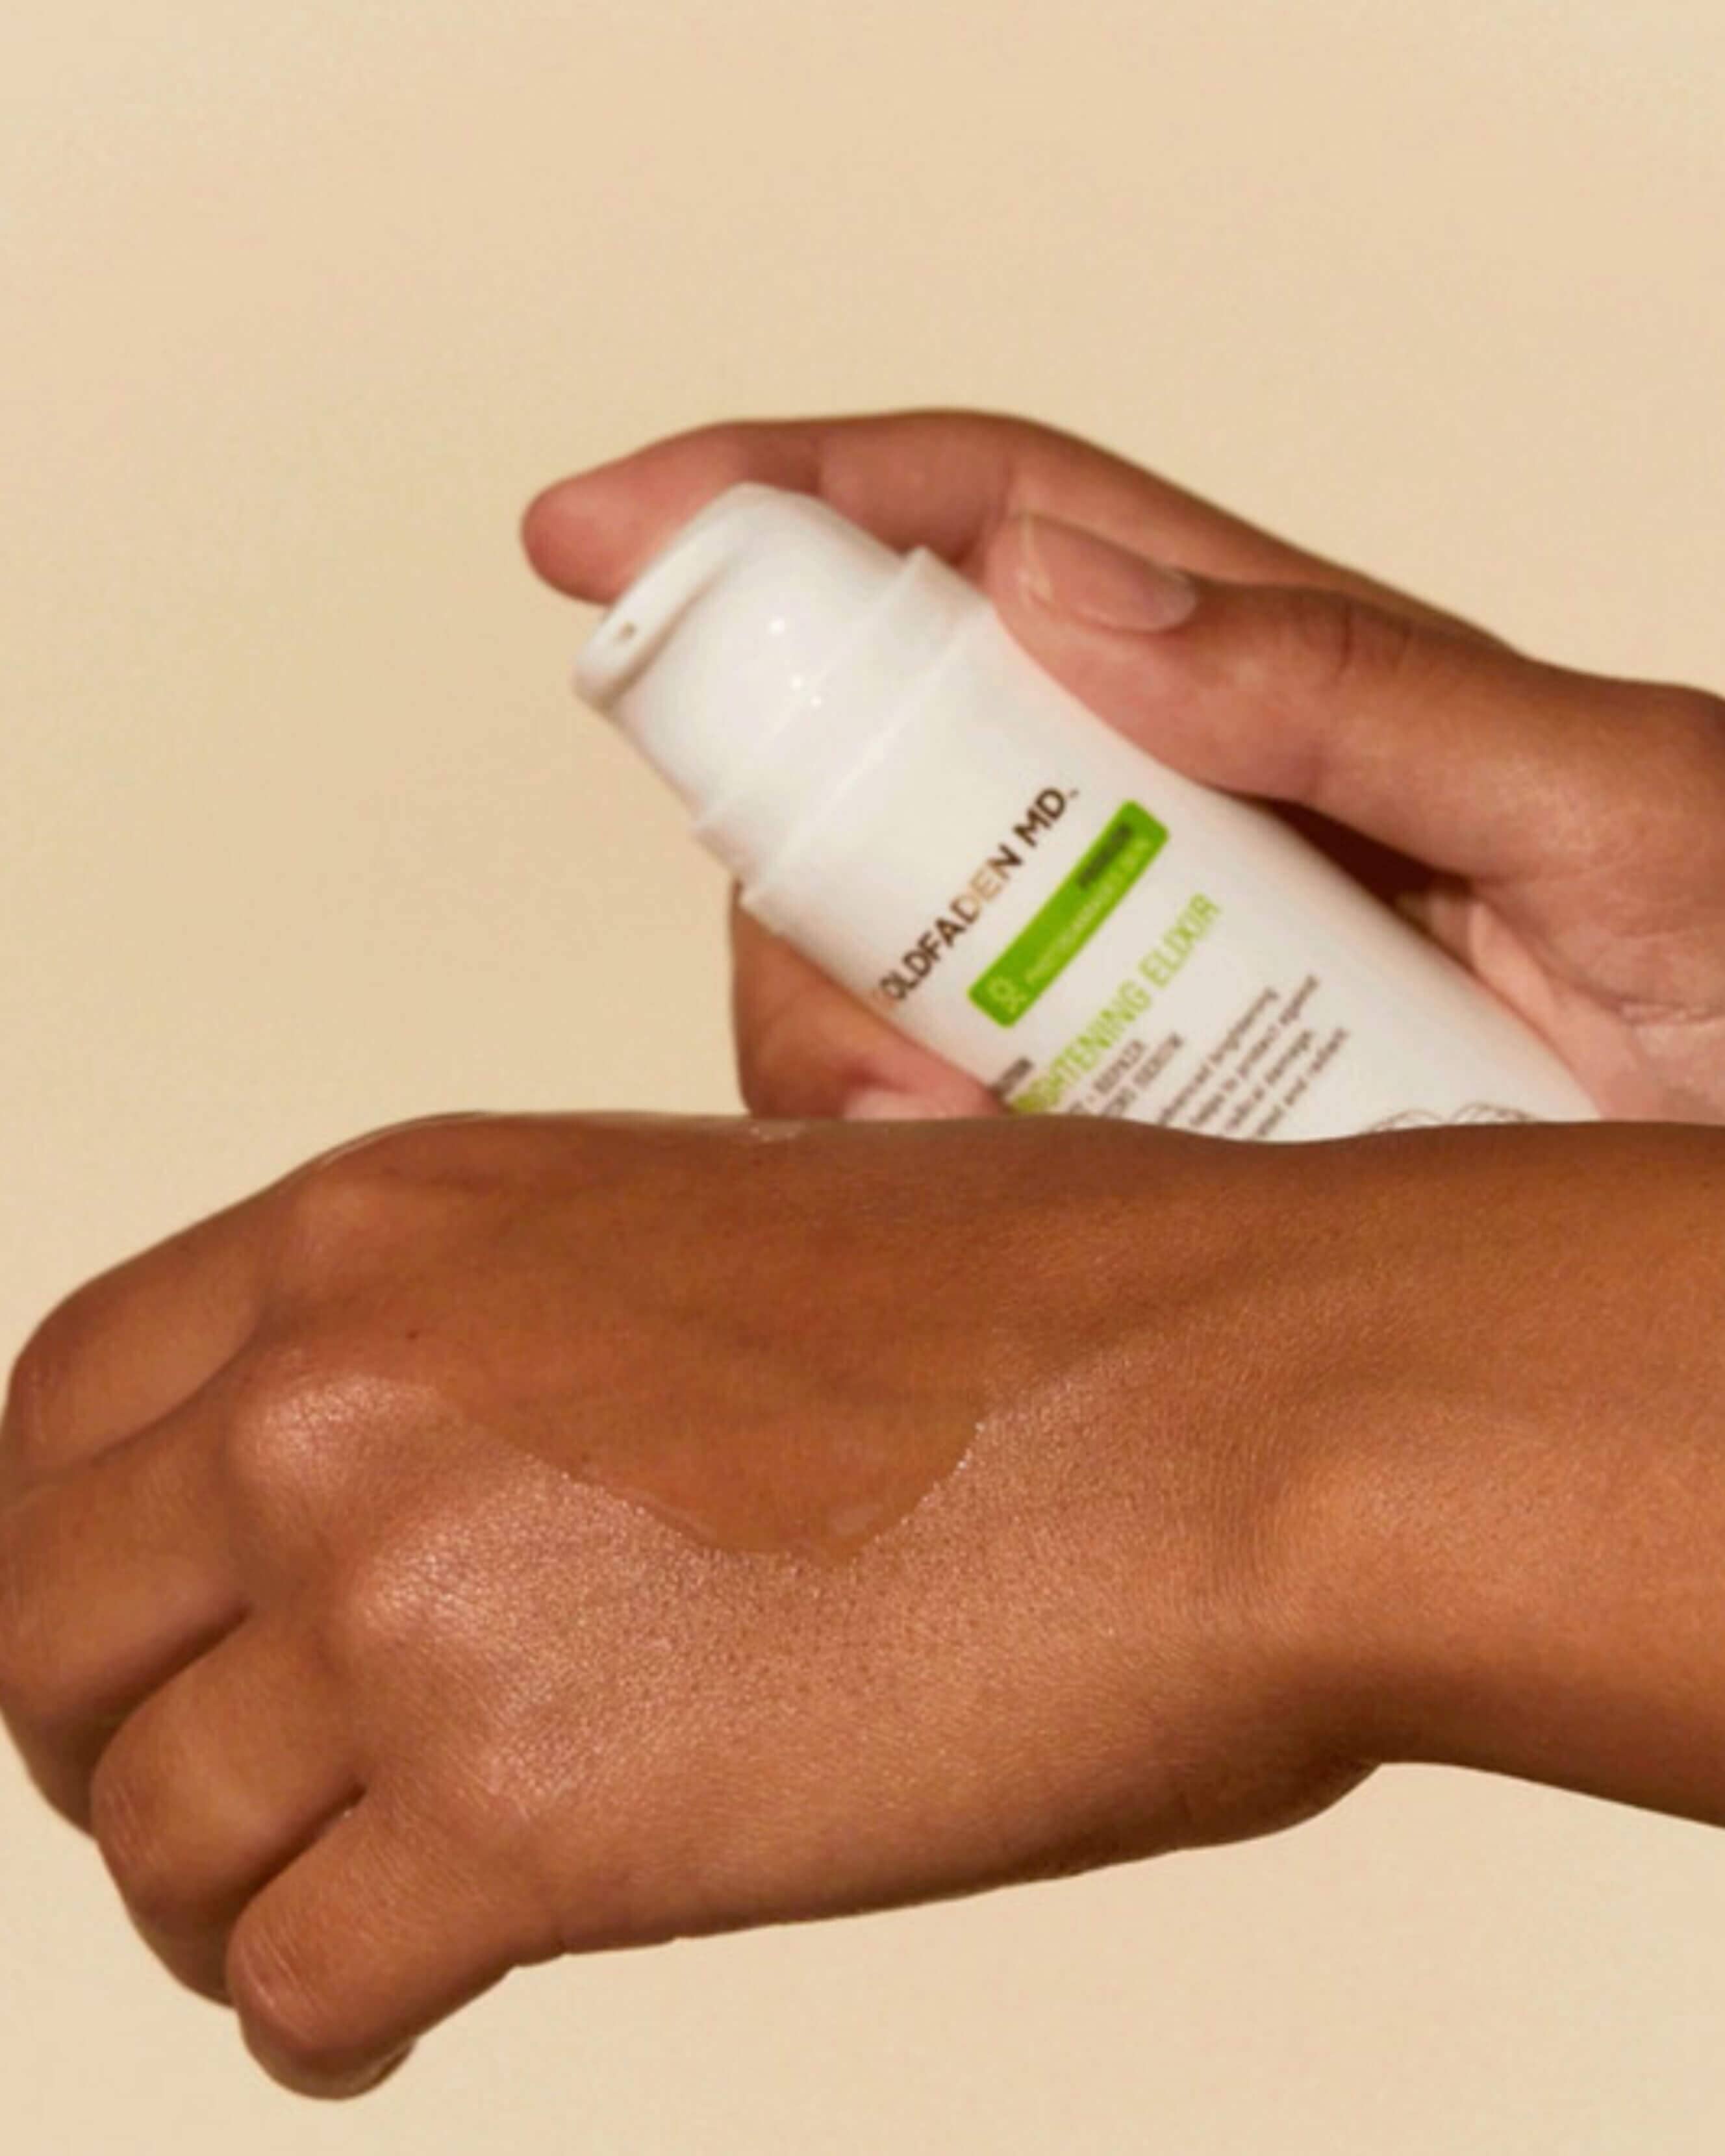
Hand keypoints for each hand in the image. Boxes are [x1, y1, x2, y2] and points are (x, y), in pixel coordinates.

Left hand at [0, 1112, 1369, 2096]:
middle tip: (217, 1797)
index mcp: (395, 1224)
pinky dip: (326, 2015)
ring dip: (224, 1896)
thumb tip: (467, 1481)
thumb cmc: (1059, 1309)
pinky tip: (403, 2002)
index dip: (86, 1544)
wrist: (1243, 1407)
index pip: (67, 1406)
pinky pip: (300, 1979)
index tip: (151, 1627)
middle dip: (111, 1733)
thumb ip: (521, 1344)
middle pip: (52, 1623)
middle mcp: (349, 1392)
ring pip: (155, 1825)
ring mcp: (413, 1603)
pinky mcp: (526, 1819)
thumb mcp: (704, 1233)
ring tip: (326, 1917)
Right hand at [524, 411, 1724, 1121]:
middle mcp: (1173, 820)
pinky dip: (913, 1178)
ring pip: (879, 964)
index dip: (778, 499)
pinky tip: (984, 1219)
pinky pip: (943, 1131)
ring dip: (855, 1057)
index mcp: (1271, 687)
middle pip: (885, 769)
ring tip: (974, 1153)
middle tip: (879, 1040)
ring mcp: (1141, 978)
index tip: (591, 529)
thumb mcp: (1615, 807)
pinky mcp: (1134, 1130)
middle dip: (801, 868)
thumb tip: (1061, 585)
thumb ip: (1364, 687)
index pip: (982, 533)